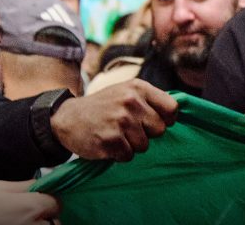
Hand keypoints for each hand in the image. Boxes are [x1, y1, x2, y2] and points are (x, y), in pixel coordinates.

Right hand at [50, 80, 177, 160]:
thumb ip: (150, 100)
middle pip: (160, 130)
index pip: (172, 108)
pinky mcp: (109, 140)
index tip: (155, 122)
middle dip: (147, 134)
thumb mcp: (127, 92)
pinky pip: (128, 156)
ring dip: (132, 145)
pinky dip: (120, 154)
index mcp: (138, 88)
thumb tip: (176, 114)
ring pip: (144, 145)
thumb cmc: (104, 106)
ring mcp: (120, 121)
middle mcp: (131, 102)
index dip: (167, 120)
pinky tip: (108, 143)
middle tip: (129, 129)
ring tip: (116, 135)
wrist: (68, 117)